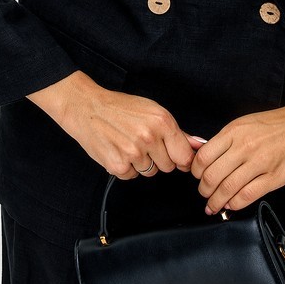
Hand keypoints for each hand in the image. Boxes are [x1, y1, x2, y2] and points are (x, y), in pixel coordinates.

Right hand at [27, 70, 199, 178]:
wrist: (86, 107)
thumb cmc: (120, 107)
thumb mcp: (152, 111)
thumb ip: (177, 132)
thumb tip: (198, 145)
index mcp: (162, 122)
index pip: (184, 156)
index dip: (180, 158)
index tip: (174, 156)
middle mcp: (149, 137)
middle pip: (167, 167)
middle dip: (158, 158)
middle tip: (142, 143)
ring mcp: (133, 153)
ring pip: (149, 172)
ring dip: (141, 163)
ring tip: (127, 143)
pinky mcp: (117, 165)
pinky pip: (131, 176)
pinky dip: (125, 167)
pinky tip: (117, 150)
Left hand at [191, 90, 284, 214]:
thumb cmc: (284, 122)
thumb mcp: (249, 122)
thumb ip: (230, 139)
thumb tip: (211, 157)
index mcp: (235, 130)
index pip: (203, 156)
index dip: (196, 171)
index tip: (197, 177)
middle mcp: (244, 146)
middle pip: (211, 175)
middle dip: (204, 190)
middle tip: (204, 195)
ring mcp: (260, 162)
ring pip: (226, 188)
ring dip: (216, 201)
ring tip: (213, 206)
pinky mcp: (275, 177)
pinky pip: (247, 196)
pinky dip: (234, 204)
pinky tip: (231, 206)